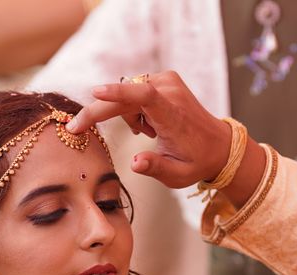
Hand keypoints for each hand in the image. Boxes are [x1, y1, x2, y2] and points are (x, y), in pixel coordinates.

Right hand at [67, 71, 231, 188]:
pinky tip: (151, 123)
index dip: (118, 93)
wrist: (219, 146)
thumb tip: (135, 164)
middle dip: (99, 112)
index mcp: (173, 115)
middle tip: (77, 128)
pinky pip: (135, 90)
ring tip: (150, 133)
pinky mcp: (165, 78)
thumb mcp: (177, 175)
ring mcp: (168, 81)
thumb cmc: (197, 162)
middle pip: (124, 96)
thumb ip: (155, 168)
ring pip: (127, 94)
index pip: (144, 96)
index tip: (95, 92)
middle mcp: (171, 92)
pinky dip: (135, 107)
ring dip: (128, 114)